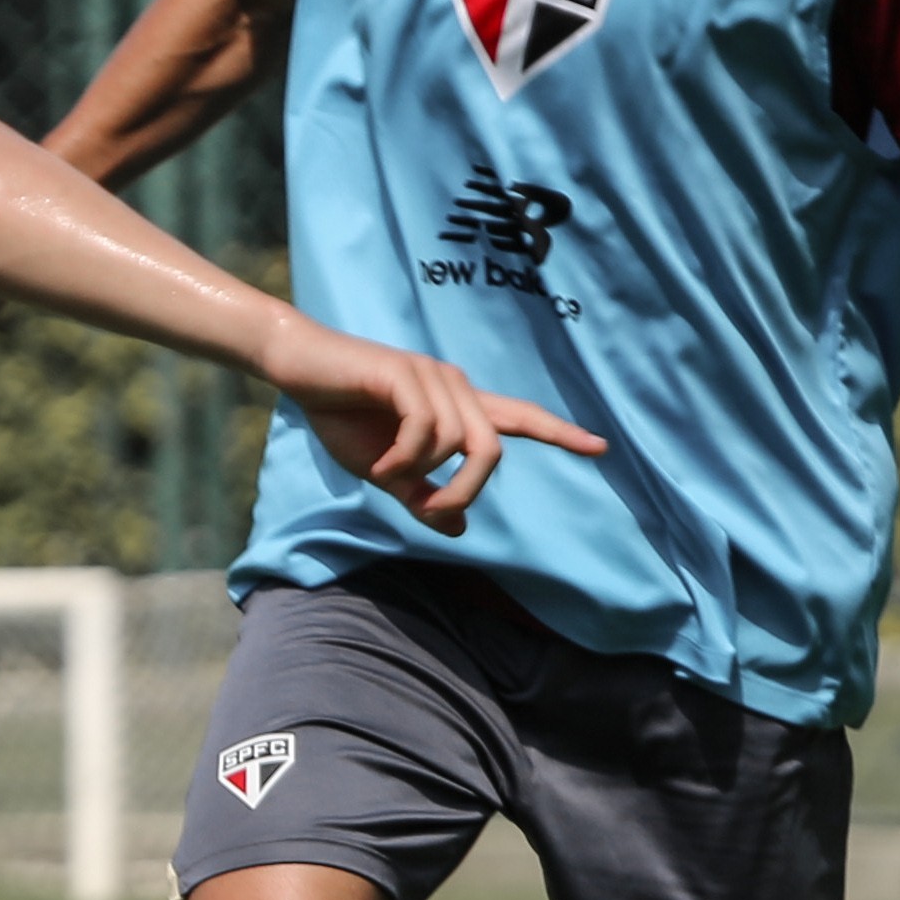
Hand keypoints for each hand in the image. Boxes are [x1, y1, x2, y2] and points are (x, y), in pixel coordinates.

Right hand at [268, 316, 606, 533]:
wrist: (299, 370)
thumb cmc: (341, 415)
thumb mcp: (385, 472)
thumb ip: (421, 497)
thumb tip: (461, 529)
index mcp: (456, 406)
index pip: (519, 417)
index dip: (560, 434)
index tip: (601, 448)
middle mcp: (454, 386)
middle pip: (492, 449)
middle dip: (467, 489)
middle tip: (432, 511)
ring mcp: (432, 376)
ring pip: (456, 444)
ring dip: (421, 475)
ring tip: (388, 476)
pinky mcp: (405, 375)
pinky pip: (424, 432)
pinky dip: (402, 461)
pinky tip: (379, 466)